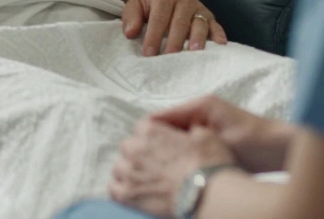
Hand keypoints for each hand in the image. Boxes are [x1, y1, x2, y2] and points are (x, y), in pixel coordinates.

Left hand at [110, 118, 238, 218]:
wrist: (208, 194)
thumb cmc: (209, 165)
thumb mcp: (207, 137)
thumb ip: (192, 130)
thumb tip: (191, 131)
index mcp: (150, 130)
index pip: (142, 128)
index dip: (152, 138)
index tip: (160, 147)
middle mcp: (134, 148)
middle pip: (128, 148)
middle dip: (139, 155)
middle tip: (155, 166)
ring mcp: (128, 172)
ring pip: (119, 169)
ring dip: (130, 174)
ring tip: (145, 182)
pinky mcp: (127, 195)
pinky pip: (113, 190)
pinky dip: (122, 192)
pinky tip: (134, 195)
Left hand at [123, 0, 227, 55]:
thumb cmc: (150, 1)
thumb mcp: (135, 3)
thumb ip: (131, 17)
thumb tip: (131, 33)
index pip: (159, 18)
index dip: (154, 36)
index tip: (149, 53)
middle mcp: (184, 0)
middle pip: (180, 22)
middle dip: (175, 41)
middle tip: (170, 58)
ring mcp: (198, 7)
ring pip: (199, 23)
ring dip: (198, 38)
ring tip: (194, 52)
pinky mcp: (208, 15)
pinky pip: (215, 24)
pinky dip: (219, 34)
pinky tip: (221, 45)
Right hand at [151, 96, 293, 172]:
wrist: (282, 150)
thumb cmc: (254, 140)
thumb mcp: (218, 134)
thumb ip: (188, 132)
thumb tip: (156, 135)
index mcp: (198, 107)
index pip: (159, 118)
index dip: (146, 134)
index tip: (137, 151)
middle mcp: (198, 114)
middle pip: (163, 130)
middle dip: (154, 145)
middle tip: (145, 164)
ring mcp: (203, 128)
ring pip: (173, 141)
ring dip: (167, 153)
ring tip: (158, 169)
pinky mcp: (209, 141)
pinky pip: (186, 148)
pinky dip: (180, 158)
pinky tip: (176, 171)